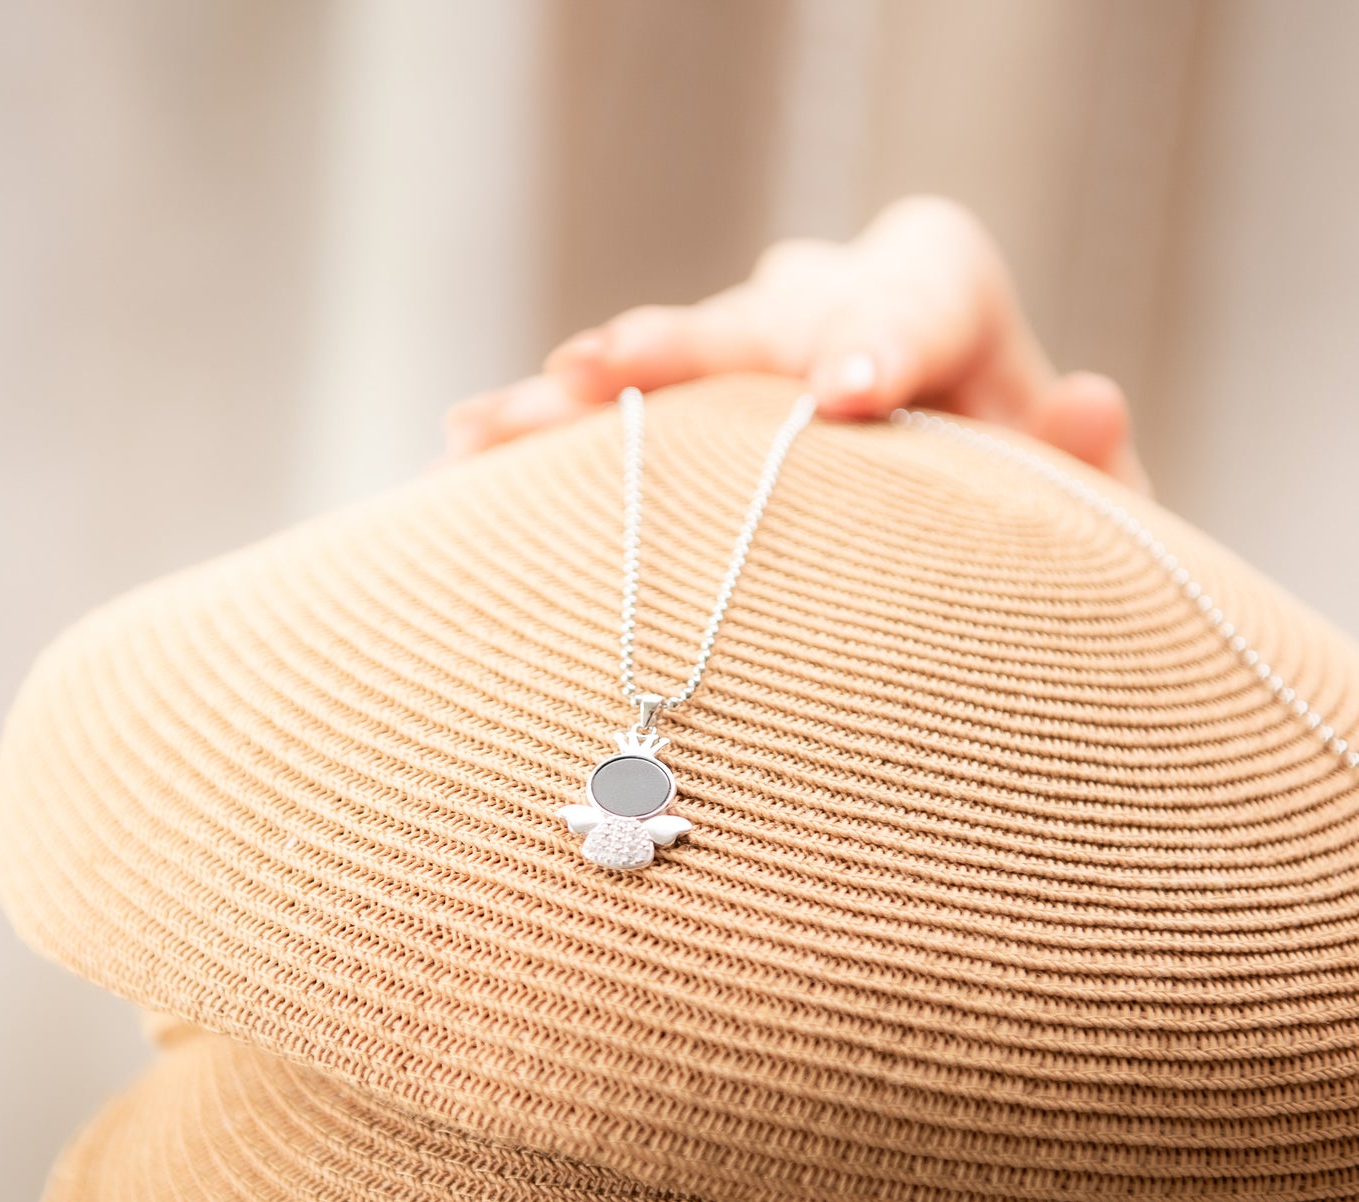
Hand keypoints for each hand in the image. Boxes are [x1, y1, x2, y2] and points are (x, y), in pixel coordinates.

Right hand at [443, 194, 1149, 493]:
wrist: (952, 550)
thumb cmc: (1033, 542)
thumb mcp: (1094, 526)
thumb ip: (1098, 473)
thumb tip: (1091, 399)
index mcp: (946, 311)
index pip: (921, 287)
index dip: (880, 330)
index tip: (846, 399)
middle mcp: (835, 309)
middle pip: (767, 308)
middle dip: (692, 346)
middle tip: (615, 372)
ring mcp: (750, 360)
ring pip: (669, 356)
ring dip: (586, 389)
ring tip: (500, 419)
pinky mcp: (689, 414)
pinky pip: (618, 412)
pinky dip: (550, 432)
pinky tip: (468, 442)